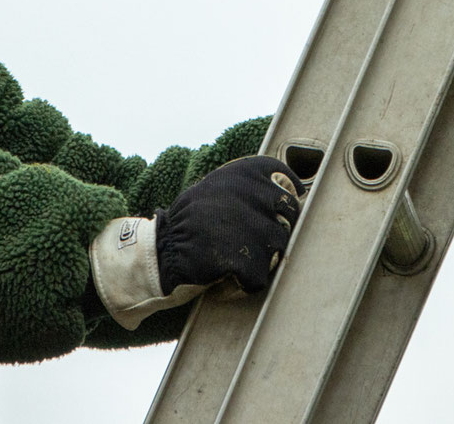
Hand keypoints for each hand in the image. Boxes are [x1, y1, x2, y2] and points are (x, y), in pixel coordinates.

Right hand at [156, 155, 303, 295]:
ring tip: (236, 256)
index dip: (285, 200)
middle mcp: (248, 192)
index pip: (287, 182)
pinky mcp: (242, 255)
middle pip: (289, 216)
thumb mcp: (217, 188)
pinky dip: (247, 281)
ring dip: (262, 258)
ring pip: (280, 246)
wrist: (161, 250)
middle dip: (274, 231)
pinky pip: (261, 275)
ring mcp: (247, 223)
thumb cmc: (193, 221)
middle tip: (250, 241)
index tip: (276, 213)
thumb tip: (292, 194)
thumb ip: (249, 186)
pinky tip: (229, 273)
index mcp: (243, 172)